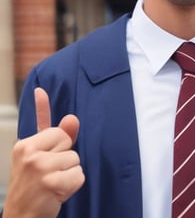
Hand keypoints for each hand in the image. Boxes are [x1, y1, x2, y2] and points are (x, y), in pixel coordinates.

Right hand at [3, 88, 84, 217]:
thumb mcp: (41, 159)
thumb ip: (57, 138)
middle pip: (68, 142)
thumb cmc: (33, 187)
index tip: (40, 90)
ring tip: (52, 185)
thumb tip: (72, 118)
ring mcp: (38, 167)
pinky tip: (57, 193)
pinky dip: (73, 186)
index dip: (61, 137)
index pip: (55, 130)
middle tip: (49, 174)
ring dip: (70, 174)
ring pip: (75, 159)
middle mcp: (29, 153)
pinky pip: (79, 175)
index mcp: (25, 145)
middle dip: (66, 159)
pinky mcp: (49, 182)